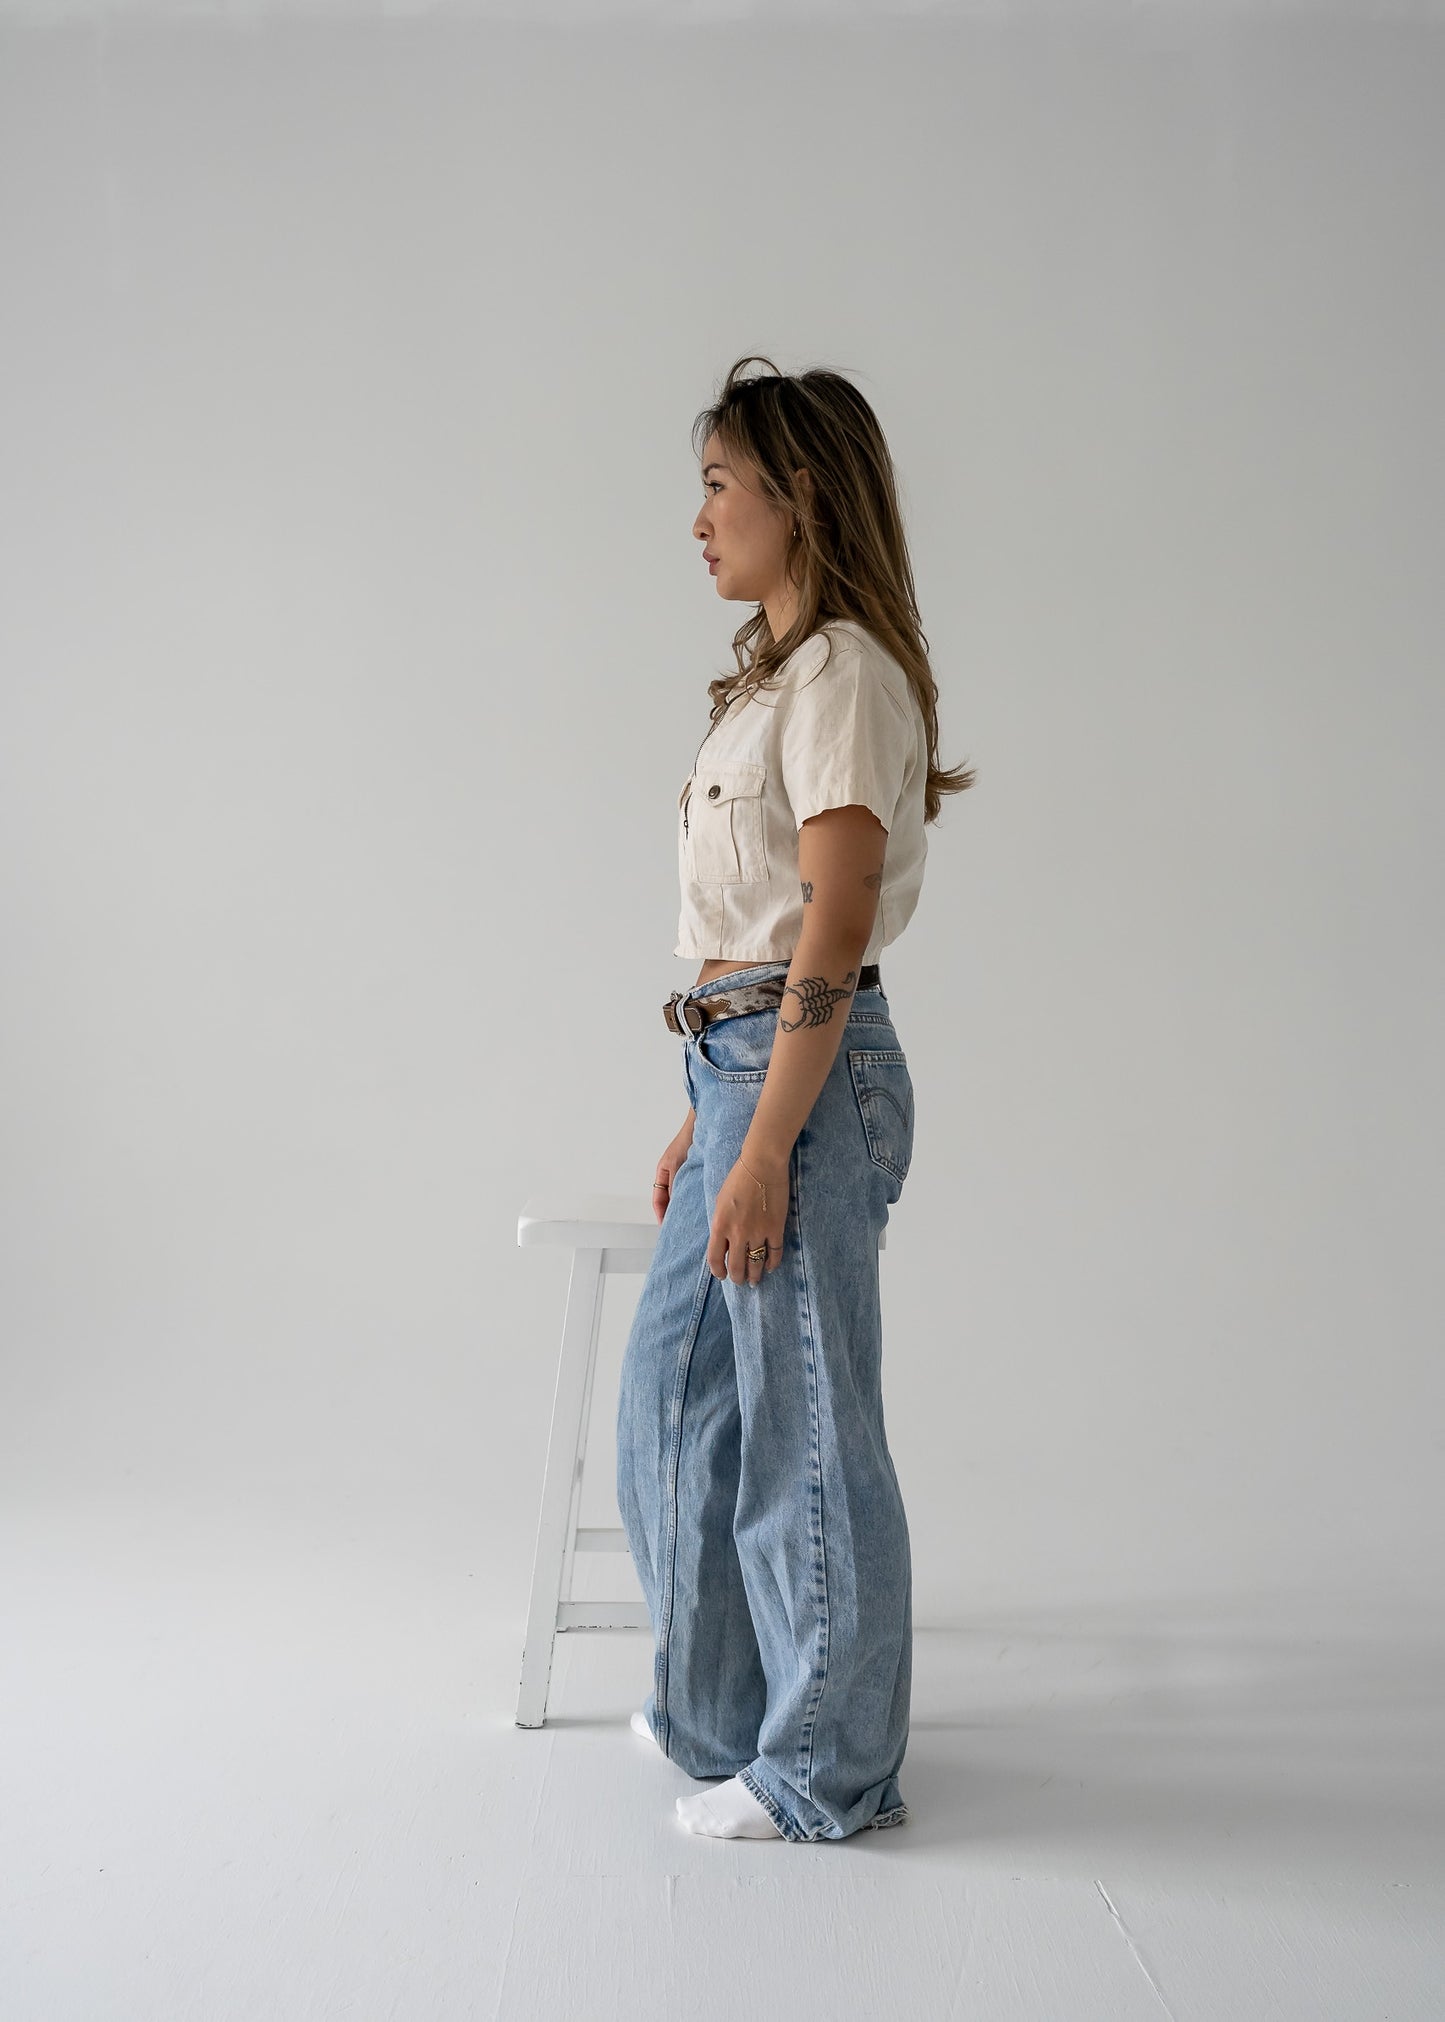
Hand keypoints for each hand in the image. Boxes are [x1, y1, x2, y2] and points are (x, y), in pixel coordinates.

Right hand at [650, 1112, 694, 1223]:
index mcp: (662, 1173)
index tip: (666, 1226)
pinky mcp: (697, 1171)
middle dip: (675, 1212)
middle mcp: (673, 1174)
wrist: (703, 1123)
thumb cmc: (687, 1139)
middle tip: (681, 1226)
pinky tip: (705, 1203)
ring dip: (686, 1205)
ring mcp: (685, 1173)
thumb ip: (675, 1185)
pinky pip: (694, 1188)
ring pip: (683, 1195)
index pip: (658, 1200)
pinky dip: (696, 1196)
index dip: (661, 1214)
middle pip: (670, 1199)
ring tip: (694, 1217)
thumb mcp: (677, 1166)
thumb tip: (677, 1204)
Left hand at [709, 1147, 789, 1284]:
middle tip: (740, 1281)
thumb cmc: (738, 1178)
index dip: (718, 1271)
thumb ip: (720, 1223)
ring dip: (755, 1275)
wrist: (761, 1164)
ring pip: (756, 1264)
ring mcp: (758, 1232)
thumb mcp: (720, 1201)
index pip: (715, 1258)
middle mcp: (737, 1232)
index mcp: (720, 1225)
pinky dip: (773, 1263)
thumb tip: (722, 1242)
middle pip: (737, 1266)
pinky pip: (775, 1253)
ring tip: (755, 1280)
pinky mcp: (776, 1228)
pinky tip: (770, 1266)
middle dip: (738, 1278)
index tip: (722, 1275)